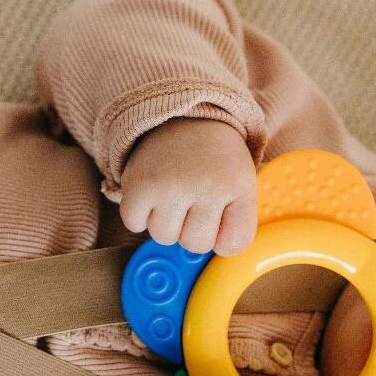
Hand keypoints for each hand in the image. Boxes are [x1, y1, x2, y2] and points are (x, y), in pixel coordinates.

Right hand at [119, 118, 258, 255]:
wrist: (182, 115)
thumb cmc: (214, 160)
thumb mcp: (241, 183)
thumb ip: (235, 223)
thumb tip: (210, 260)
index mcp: (238, 186)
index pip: (233, 245)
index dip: (224, 235)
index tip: (221, 214)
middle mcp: (205, 186)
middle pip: (196, 245)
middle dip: (193, 228)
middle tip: (193, 199)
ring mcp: (170, 186)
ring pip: (164, 238)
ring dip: (166, 221)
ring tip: (173, 194)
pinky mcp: (138, 186)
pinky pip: (134, 224)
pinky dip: (139, 214)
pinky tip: (152, 194)